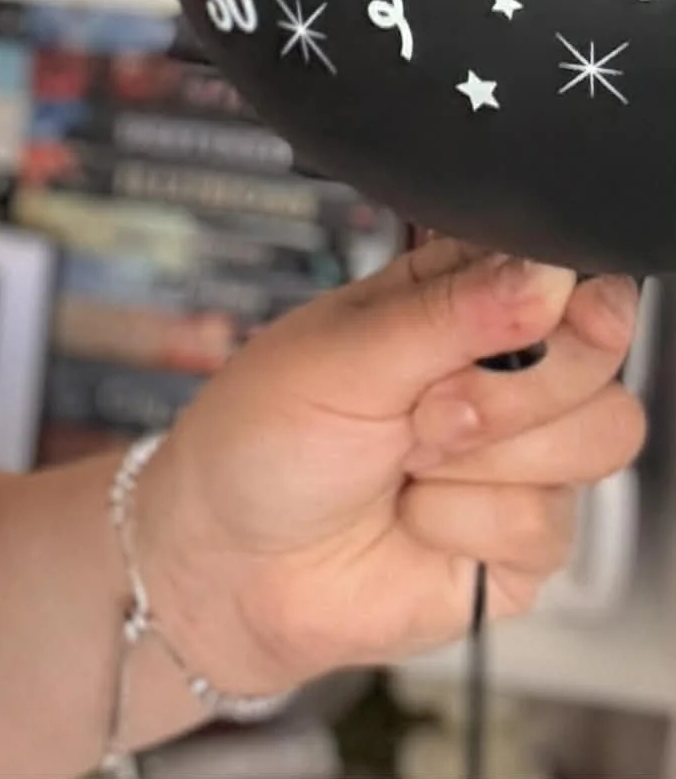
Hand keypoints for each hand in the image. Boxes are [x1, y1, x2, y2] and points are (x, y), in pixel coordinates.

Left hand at [131, 239, 647, 693]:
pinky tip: (412, 513)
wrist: (231, 558)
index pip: (558, 271)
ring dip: (485, 453)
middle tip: (424, 403)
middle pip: (598, 354)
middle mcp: (496, 371)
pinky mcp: (523, 539)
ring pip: (597, 436)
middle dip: (511, 385)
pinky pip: (549, 522)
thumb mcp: (340, 356)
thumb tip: (547, 276)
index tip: (544, 309)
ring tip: (407, 457)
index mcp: (452, 300)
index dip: (568, 289)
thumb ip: (449, 314)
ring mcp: (516, 456)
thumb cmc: (262, 436)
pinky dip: (462, 519)